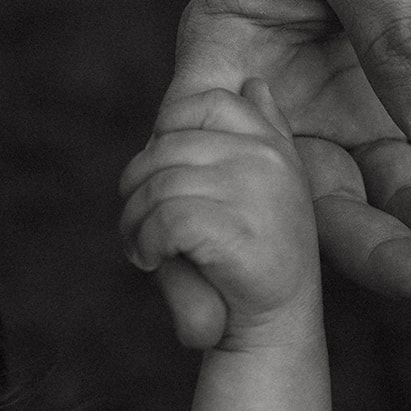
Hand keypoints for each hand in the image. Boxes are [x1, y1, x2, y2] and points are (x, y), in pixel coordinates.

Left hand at [120, 82, 320, 349]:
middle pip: (166, 147)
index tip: (166, 178)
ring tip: (142, 248)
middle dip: (137, 188)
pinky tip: (154, 260)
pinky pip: (163, 218)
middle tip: (138, 227)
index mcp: (274, 146)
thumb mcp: (272, 188)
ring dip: (133, 221)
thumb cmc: (260, 261)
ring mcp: (254, 191)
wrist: (277, 328)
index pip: (207, 102)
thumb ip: (263, 133)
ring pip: (157, 184)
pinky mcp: (233, 228)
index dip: (170, 132)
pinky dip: (145, 242)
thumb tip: (253, 82)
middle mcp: (268, 160)